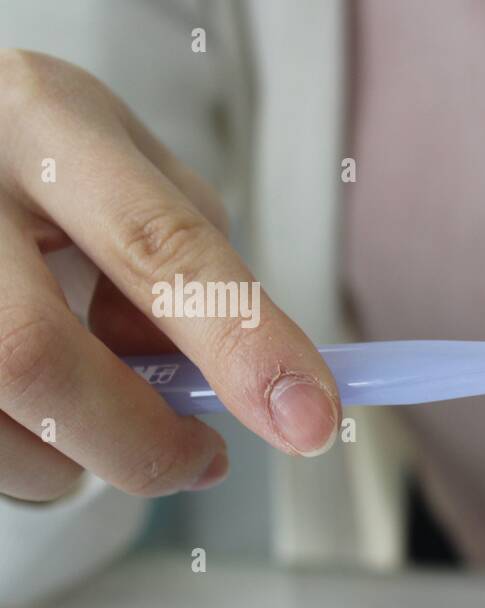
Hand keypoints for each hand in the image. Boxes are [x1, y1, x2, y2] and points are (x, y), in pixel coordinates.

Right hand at [0, 51, 338, 502]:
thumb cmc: (40, 165)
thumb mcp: (125, 169)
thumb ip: (193, 267)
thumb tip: (246, 383)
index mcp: (42, 124)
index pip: (157, 245)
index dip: (242, 344)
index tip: (310, 420)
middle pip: (36, 356)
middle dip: (141, 442)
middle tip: (201, 459)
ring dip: (74, 460)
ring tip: (102, 419)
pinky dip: (28, 458)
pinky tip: (38, 415)